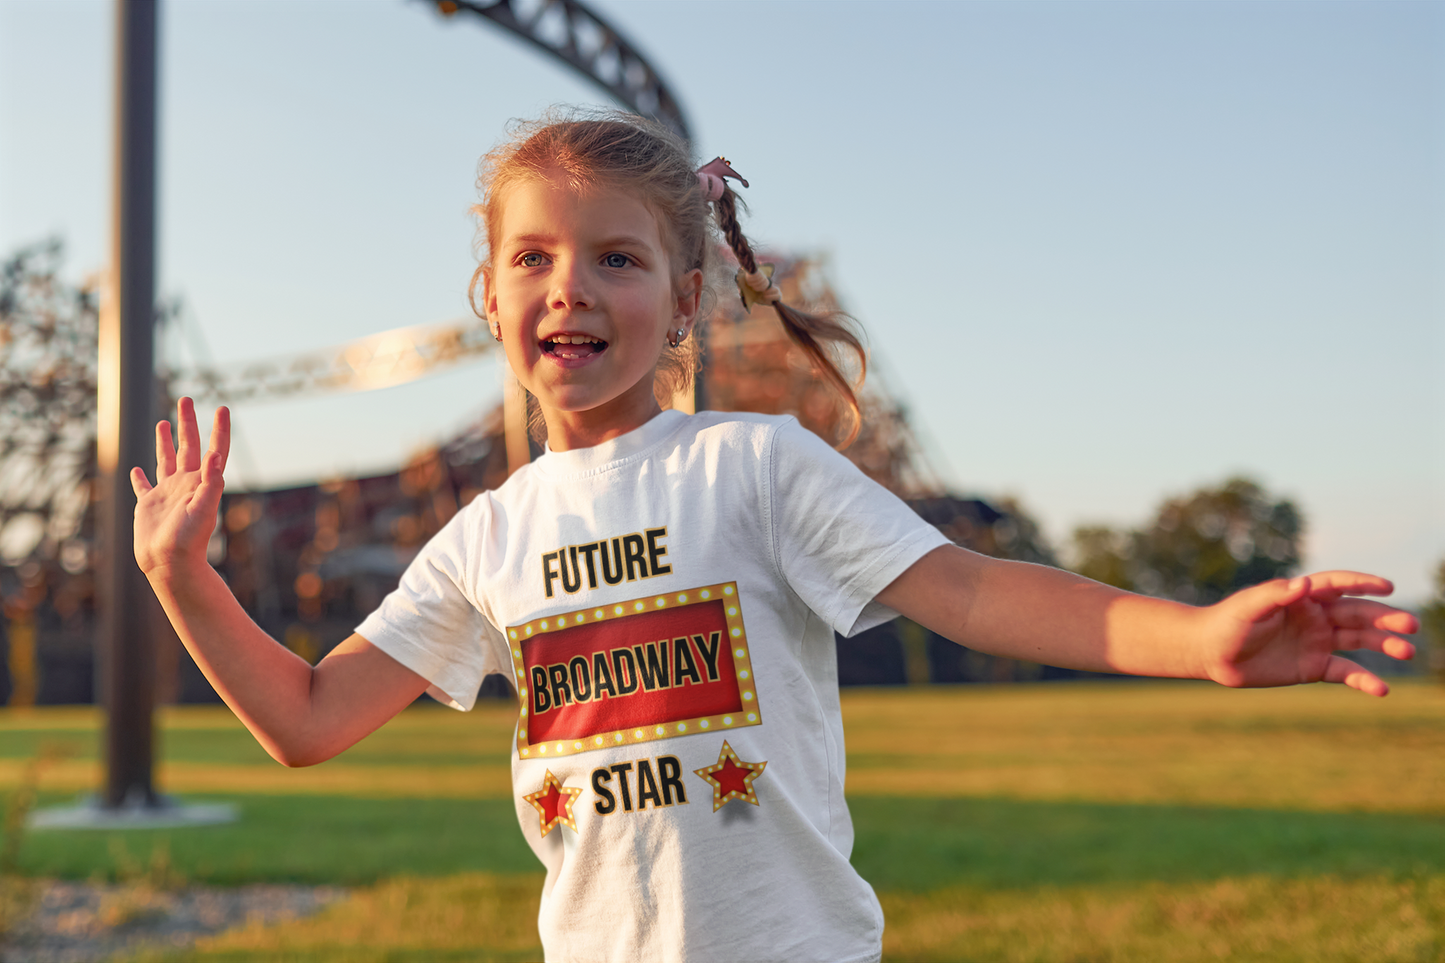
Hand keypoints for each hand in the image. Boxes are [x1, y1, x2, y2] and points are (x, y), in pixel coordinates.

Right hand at [130, 398, 229, 577]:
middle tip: (185, 398)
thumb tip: (216, 455)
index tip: (223, 407)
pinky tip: (136, 470)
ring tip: (164, 423)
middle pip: (188, 446)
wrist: (170, 564)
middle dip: (187, 422)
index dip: (219, 429)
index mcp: (202, 482)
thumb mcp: (204, 508)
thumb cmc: (189, 540)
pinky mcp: (149, 505)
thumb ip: (211, 482)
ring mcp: (167, 494)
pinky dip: (140, 478)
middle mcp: (186, 484)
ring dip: (165, 441)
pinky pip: (144, 487)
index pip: (214, 449)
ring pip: (166, 460)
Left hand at [1199, 572, 1417, 696]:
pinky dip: (1364, 680)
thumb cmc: (1226, 623)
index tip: (1386, 587)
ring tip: (1407, 651)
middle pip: (1358, 614)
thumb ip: (1275, 595)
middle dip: (1385, 619)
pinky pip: (1345, 672)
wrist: (1211, 654)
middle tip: (1410, 625)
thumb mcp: (1248, 607)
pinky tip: (1381, 690)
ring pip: (1359, 641)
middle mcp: (1315, 617)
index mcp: (1301, 597)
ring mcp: (1317, 642)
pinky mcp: (1314, 667)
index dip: (1362, 584)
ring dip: (1384, 645)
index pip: (1338, 586)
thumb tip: (1303, 584)